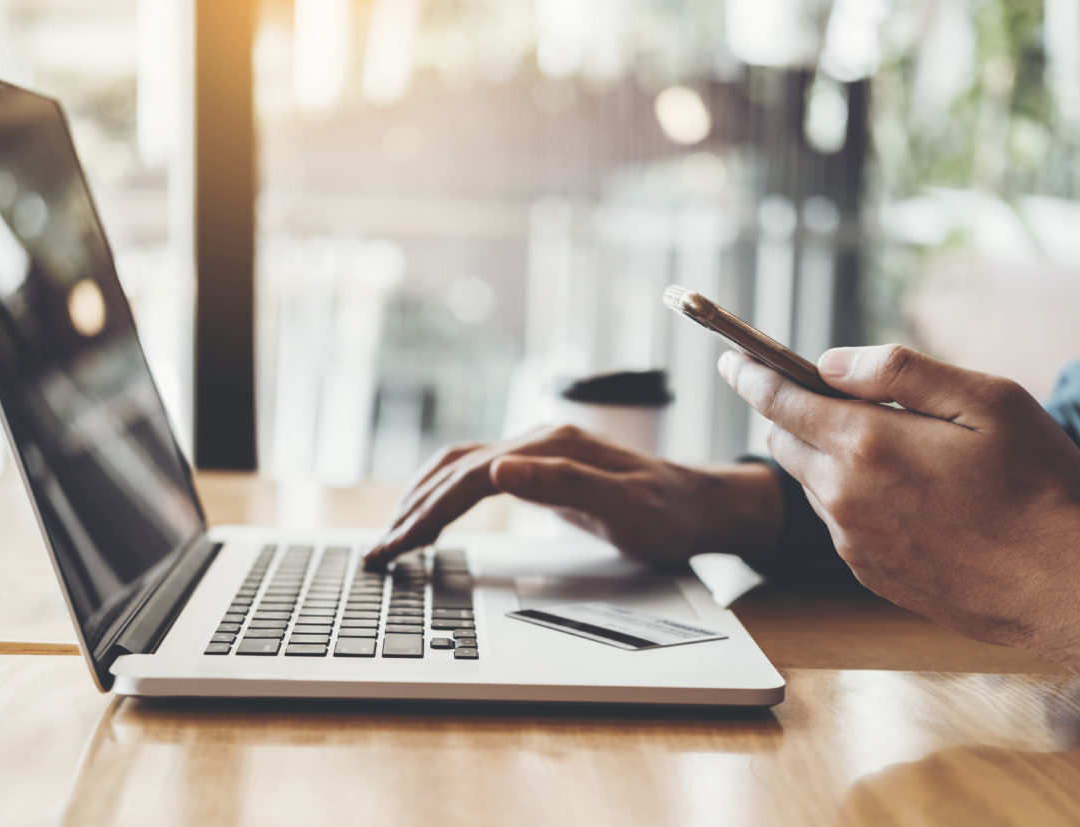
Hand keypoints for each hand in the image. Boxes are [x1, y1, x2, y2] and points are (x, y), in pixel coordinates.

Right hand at [363, 424, 783, 570]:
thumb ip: (564, 484)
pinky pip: (475, 475)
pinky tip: (430, 513)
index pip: (469, 479)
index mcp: (550, 447)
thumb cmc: (671, 511)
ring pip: (458, 467)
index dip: (427, 513)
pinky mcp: (540, 467)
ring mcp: (537, 451)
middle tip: (376, 554)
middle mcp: (537, 441)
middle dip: (410, 511)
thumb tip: (499, 469)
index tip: (396, 549)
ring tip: (390, 536)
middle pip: (454, 470)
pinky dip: (442, 493)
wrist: (703, 504)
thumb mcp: (627, 505)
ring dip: (419, 498)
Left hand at [720, 344, 1079, 693]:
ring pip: (811, 484)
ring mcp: (852, 541)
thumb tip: (829, 362)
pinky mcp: (867, 573)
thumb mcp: (985, 400)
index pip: (779, 400)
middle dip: (791, 414)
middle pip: (785, 443)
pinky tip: (906, 498)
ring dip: (827, 459)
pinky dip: (851, 499)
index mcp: (866, 445)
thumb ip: (899, 371)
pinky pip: (838, 523)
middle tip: (828, 398)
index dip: (751, 374)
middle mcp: (844, 497)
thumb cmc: (1036, 485)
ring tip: (890, 452)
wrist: (1064, 584)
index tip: (732, 359)